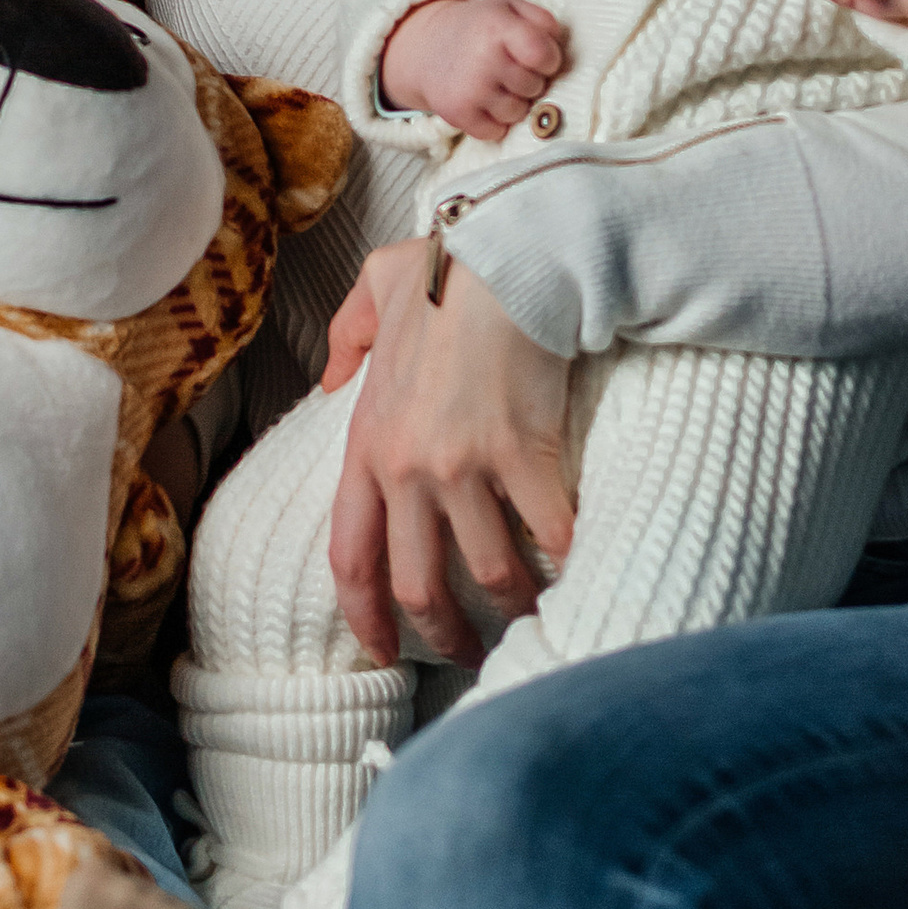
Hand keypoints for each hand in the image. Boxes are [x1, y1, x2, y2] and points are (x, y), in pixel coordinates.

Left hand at [323, 239, 575, 667]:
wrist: (510, 256)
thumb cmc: (449, 271)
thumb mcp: (374, 291)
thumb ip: (346, 337)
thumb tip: (330, 377)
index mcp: (366, 441)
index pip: (350, 553)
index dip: (364, 615)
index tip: (383, 648)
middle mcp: (406, 466)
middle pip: (416, 582)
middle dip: (443, 632)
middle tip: (468, 651)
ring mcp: (463, 464)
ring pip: (487, 571)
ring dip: (512, 606)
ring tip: (531, 616)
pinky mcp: (523, 454)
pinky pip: (547, 534)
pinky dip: (566, 562)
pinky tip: (577, 572)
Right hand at [380, 0, 567, 142]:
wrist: (426, 47)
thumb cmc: (480, 28)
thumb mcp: (510, 8)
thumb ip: (543, 21)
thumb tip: (557, 51)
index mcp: (497, 28)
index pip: (544, 56)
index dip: (548, 59)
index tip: (535, 56)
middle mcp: (483, 59)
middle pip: (535, 87)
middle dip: (529, 80)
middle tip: (509, 68)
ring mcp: (469, 89)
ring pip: (518, 113)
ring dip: (513, 102)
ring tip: (495, 84)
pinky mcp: (457, 113)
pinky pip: (496, 131)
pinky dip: (494, 121)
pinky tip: (482, 101)